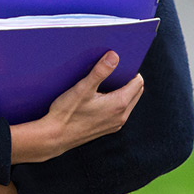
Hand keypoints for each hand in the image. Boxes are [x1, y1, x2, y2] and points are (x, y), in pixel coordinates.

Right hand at [10, 52, 144, 163]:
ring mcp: (115, 124)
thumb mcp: (82, 88)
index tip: (120, 64)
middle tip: (114, 71)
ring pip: (128, 103)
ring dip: (123, 92)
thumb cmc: (67, 113)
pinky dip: (116, 102)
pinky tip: (99, 98)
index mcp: (119, 104)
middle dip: (129, 80)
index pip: (138, 83)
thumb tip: (115, 56)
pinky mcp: (107, 129)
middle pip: (136, 92)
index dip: (132, 71)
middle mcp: (121, 116)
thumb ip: (100, 71)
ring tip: (105, 83)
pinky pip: (120, 112)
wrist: (55, 137)